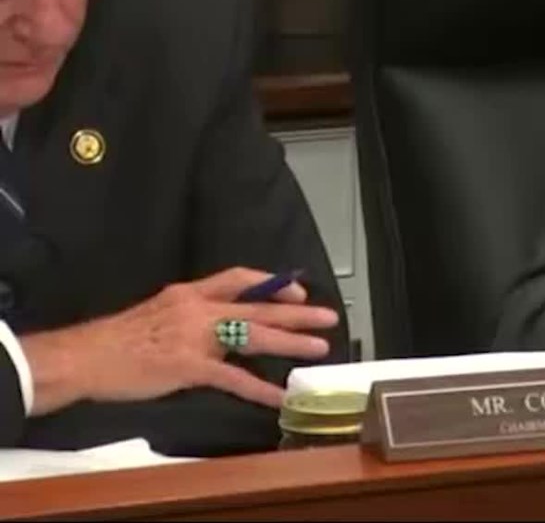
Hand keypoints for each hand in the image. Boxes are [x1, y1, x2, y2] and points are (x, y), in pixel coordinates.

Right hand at [21, 266, 340, 415]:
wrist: (85, 356)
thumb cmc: (117, 339)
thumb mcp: (158, 311)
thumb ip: (191, 313)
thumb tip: (219, 322)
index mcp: (190, 293)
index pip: (239, 278)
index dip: (271, 283)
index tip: (297, 290)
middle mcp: (199, 309)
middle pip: (258, 306)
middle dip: (297, 312)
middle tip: (328, 316)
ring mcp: (196, 337)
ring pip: (254, 336)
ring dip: (290, 343)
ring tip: (319, 348)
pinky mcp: (189, 366)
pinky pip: (233, 378)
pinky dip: (259, 389)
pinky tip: (279, 397)